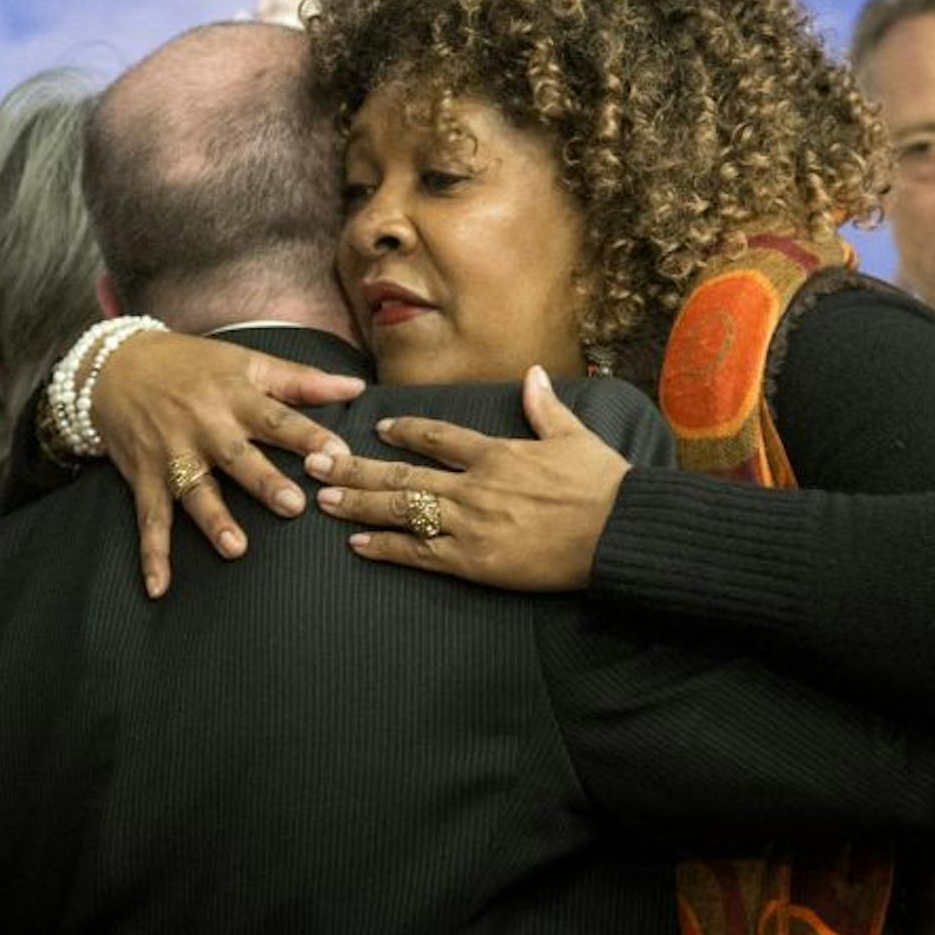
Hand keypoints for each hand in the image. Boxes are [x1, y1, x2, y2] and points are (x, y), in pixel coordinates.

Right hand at [90, 330, 365, 596]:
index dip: (307, 436)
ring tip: (236, 548)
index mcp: (234, 397)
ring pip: (194, 490)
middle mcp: (203, 426)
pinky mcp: (143, 477)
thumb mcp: (246, 361)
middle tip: (294, 505)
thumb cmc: (192, 364)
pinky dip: (152, 554)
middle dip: (264, 481)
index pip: (276, 417)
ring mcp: (171, 454)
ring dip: (213, 520)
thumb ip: (302, 380)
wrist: (114, 366)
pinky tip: (158, 586)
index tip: (339, 455)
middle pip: (237, 456)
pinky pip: (148, 519)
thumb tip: (357, 386)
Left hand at [307, 366, 627, 590]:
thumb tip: (533, 374)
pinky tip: (358, 544)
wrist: (618, 531)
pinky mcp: (474, 561)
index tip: (379, 427)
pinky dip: (386, 548)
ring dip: (359, 505)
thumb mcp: (576, 437)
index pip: (438, 437)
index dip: (406, 430)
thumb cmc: (604, 485)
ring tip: (323, 499)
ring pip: (401, 512)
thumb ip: (546, 407)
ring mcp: (469, 524)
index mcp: (496, 453)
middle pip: (402, 475)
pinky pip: (420, 554)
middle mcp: (473, 485)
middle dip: (356, 469)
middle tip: (316, 462)